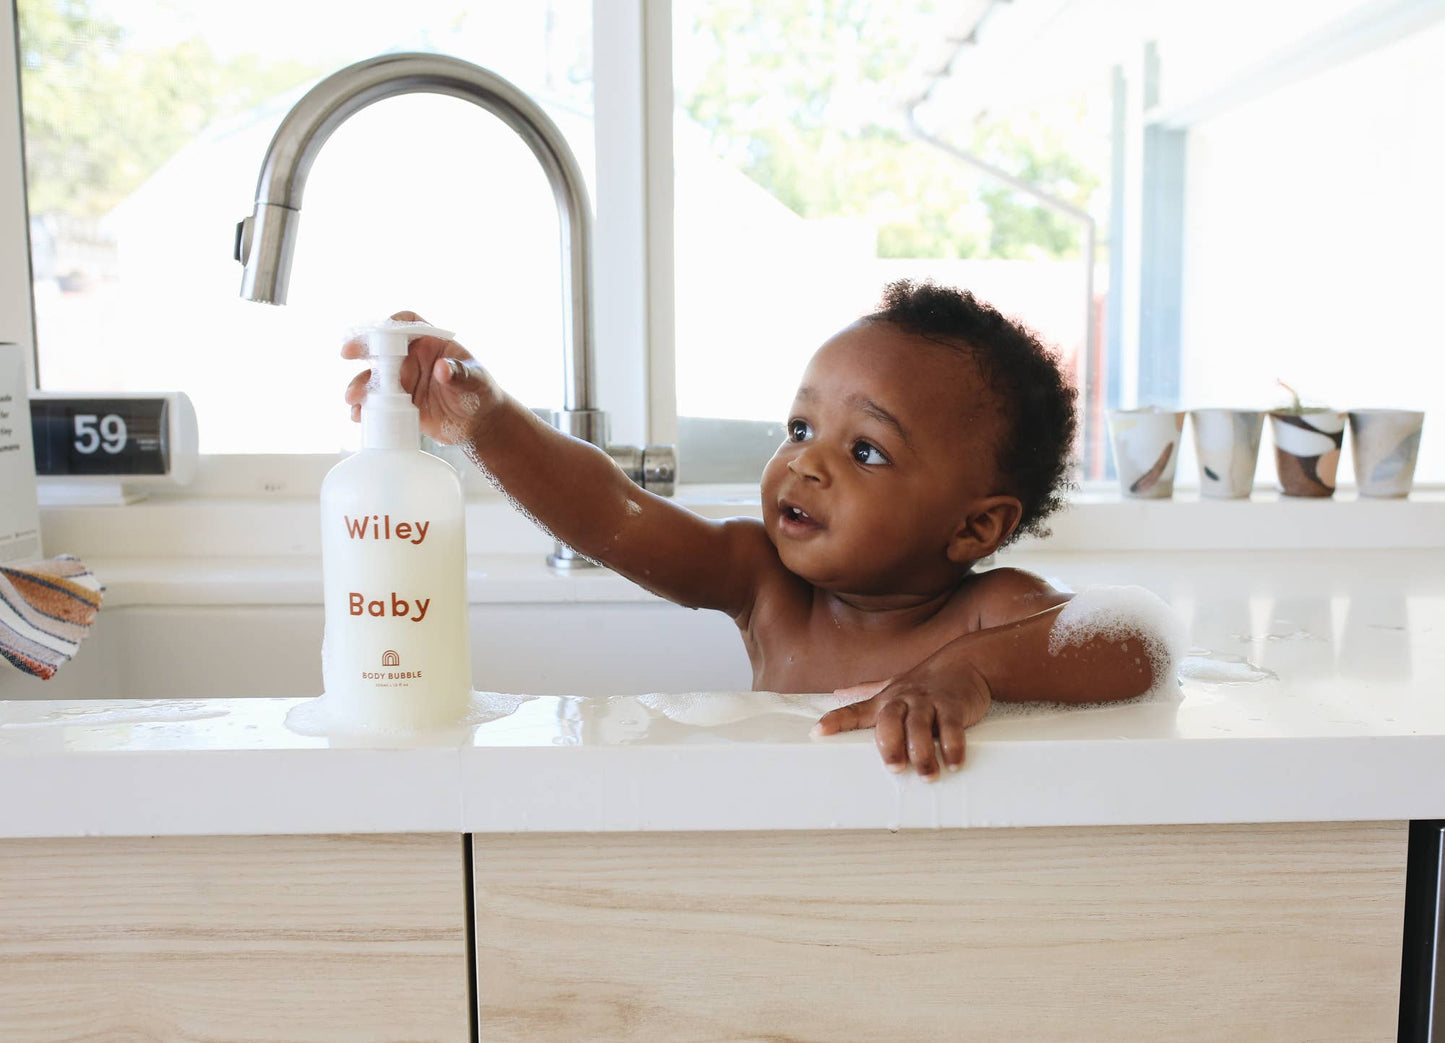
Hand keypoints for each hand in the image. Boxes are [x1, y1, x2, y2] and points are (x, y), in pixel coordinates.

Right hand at [342, 310, 502, 444]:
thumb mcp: (475, 381)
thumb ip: (459, 373)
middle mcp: (413, 359)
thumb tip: (442, 368)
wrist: (479, 424)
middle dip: (362, 348)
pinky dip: (366, 409)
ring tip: (353, 398)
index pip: (408, 323)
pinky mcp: (399, 404)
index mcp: (431, 343)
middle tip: (347, 353)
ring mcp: (404, 382)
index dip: (391, 323)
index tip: (377, 330)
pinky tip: (359, 415)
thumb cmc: (481, 393)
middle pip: (382, 348)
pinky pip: (377, 403)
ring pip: (375, 378)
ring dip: (360, 385)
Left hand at [812, 660, 991, 779]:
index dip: (836, 721)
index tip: (817, 733)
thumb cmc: (925, 681)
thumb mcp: (894, 684)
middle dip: (890, 744)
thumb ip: (867, 692)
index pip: (855, 711)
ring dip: (922, 753)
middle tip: (895, 768)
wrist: (966, 662)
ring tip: (927, 776)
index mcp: (886, 699)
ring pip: (919, 726)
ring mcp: (928, 701)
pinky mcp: (953, 705)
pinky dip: (952, 746)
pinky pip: (951, 726)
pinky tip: (953, 763)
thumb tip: (837, 693)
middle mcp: (904, 699)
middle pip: (889, 720)